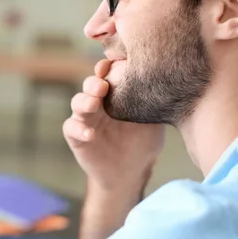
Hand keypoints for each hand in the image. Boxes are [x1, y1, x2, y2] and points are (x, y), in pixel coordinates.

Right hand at [63, 59, 164, 191]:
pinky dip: (78, 129)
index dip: (107, 68)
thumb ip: (153, 104)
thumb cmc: (143, 143)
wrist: (131, 172)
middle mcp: (98, 103)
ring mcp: (85, 118)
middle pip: (89, 85)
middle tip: (102, 86)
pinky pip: (71, 128)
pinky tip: (90, 134)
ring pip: (77, 102)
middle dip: (94, 83)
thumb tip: (166, 84)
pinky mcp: (76, 136)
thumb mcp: (153, 122)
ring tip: (93, 104)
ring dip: (83, 101)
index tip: (111, 65)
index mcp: (114, 95)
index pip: (107, 75)